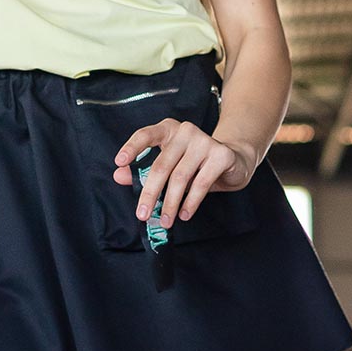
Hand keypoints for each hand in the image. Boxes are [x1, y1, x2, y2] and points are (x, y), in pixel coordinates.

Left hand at [112, 118, 254, 230]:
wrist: (232, 160)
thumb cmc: (194, 164)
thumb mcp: (168, 165)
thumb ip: (142, 169)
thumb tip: (119, 175)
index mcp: (168, 129)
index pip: (145, 135)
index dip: (132, 148)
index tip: (119, 162)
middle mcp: (185, 131)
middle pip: (161, 165)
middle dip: (149, 193)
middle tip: (142, 214)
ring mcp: (204, 141)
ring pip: (180, 177)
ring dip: (170, 203)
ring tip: (165, 221)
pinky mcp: (221, 154)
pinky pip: (201, 183)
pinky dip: (191, 202)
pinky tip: (184, 214)